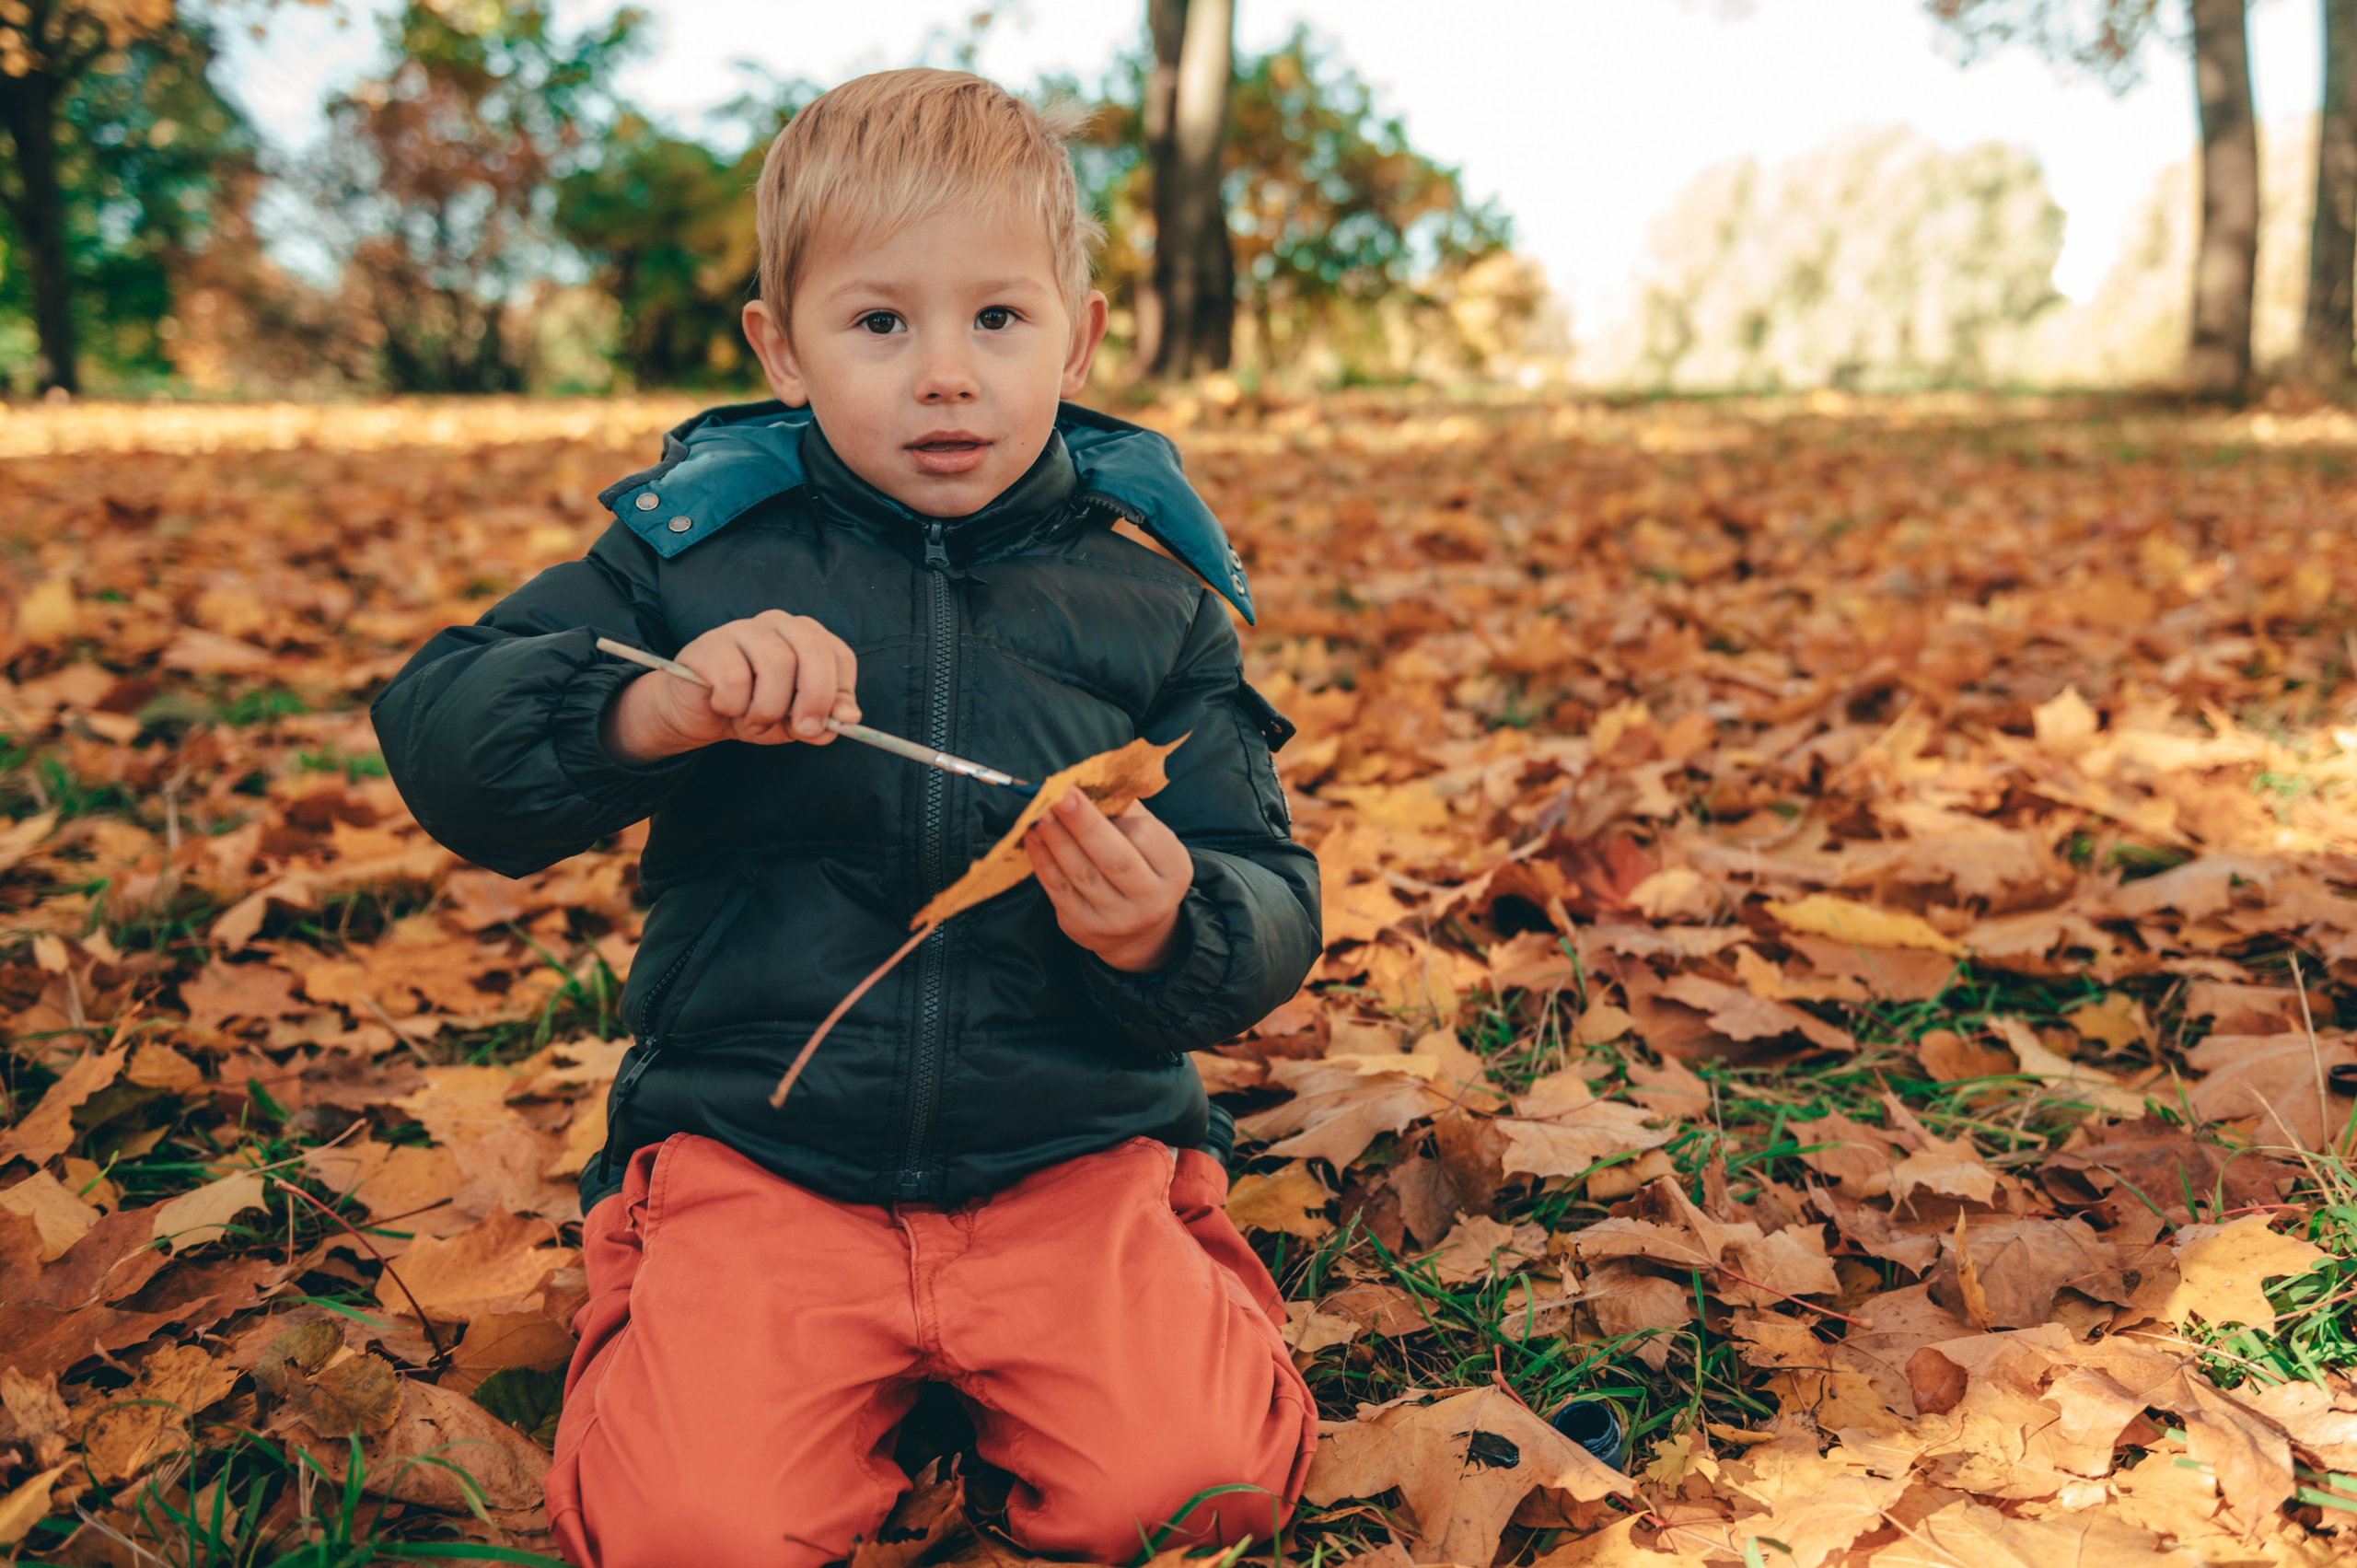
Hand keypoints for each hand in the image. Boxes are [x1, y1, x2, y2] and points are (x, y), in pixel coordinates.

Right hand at [603, 611, 858, 763]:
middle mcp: (778, 624)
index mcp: (805, 638)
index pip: (838, 655)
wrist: (695, 714)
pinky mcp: (710, 645)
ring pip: (776, 665)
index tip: (839, 720)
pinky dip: (734, 706)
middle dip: (815, 697)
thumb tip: (847, 719)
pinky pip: (735, 680)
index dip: (842, 691)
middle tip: (805, 729)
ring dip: (768, 708)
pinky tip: (724, 707)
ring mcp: (742, 629)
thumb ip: (821, 721)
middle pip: (813, 651)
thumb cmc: (750, 710)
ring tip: (754, 721)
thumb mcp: (792, 723)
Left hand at [1025, 792, 1192, 972]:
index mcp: (1173, 871)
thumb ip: (1127, 813)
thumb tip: (1091, 780)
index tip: (1086, 790)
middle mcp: (1150, 900)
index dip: (1115, 813)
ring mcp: (1116, 919)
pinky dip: (1043, 860)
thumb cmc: (1142, 868)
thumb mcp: (1151, 842)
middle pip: (1114, 860)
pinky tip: (1032, 837)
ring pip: (1082, 875)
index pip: (1144, 837)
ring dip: (1057, 840)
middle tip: (1060, 796)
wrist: (1137, 931)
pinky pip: (1059, 889)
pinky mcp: (1083, 926)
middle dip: (1084, 824)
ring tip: (1040, 813)